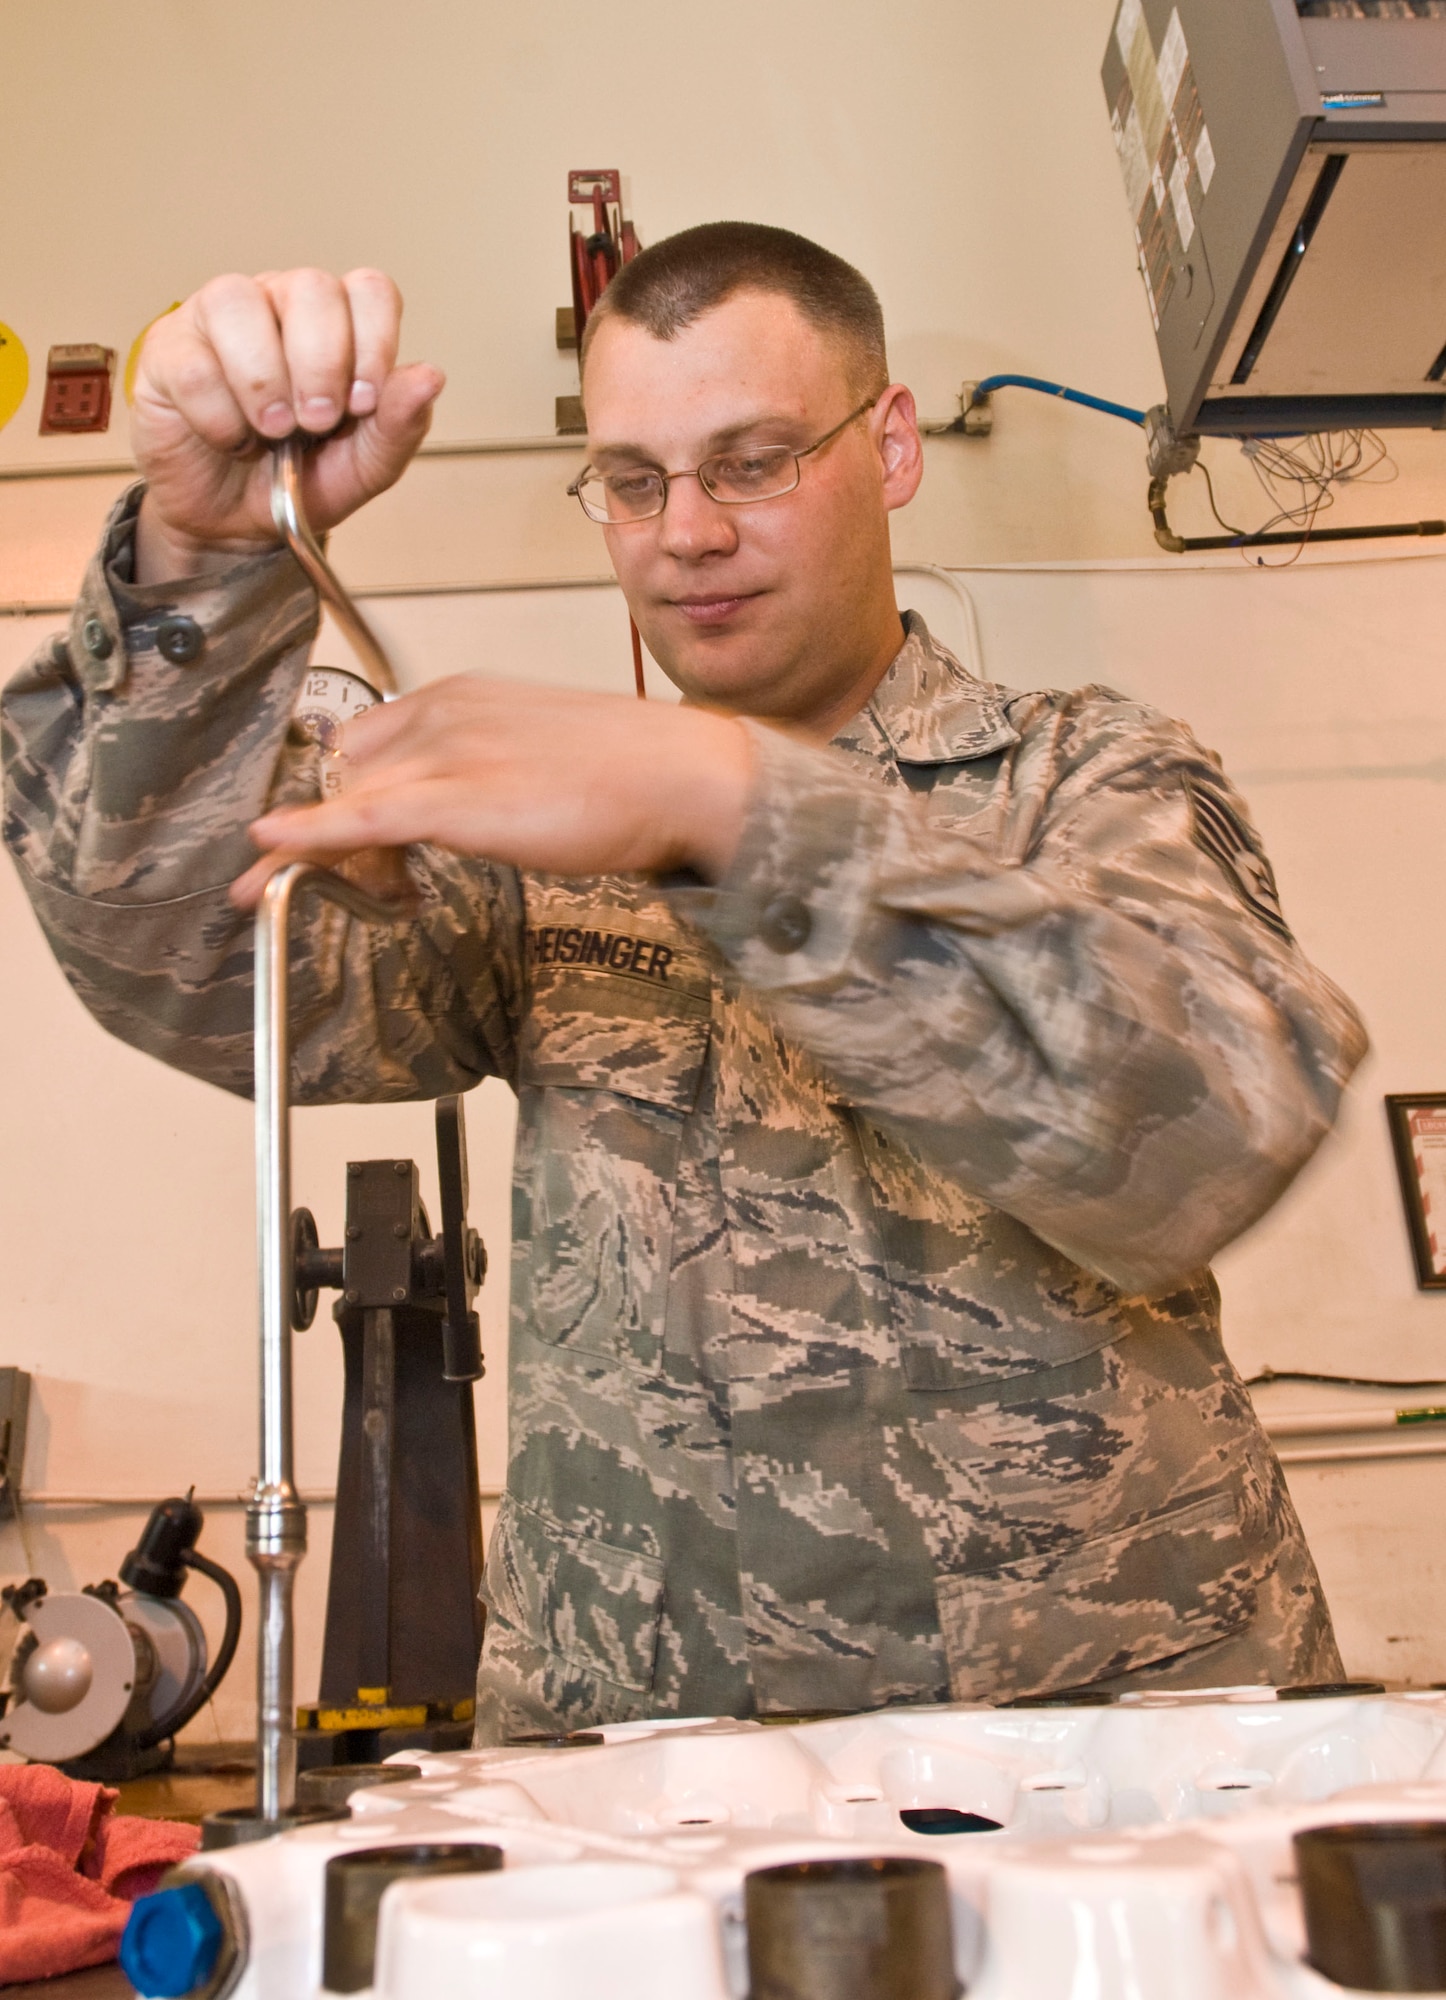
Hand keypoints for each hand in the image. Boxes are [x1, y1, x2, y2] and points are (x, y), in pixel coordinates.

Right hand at [131, 268, 443, 582]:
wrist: (236, 525)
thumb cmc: (299, 480)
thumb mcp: (364, 467)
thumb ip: (398, 425)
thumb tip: (430, 378)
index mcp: (336, 325)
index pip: (369, 290)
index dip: (373, 342)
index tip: (364, 403)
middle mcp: (278, 306)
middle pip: (310, 288)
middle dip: (321, 364)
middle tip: (317, 422)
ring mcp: (219, 321)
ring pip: (238, 303)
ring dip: (264, 380)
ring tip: (271, 430)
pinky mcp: (169, 352)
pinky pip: (193, 363)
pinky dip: (219, 416)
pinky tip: (230, 439)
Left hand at [229, 678, 755, 907]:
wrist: (682, 774)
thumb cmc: (633, 772)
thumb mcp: (541, 754)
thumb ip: (490, 768)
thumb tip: (475, 804)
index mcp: (461, 695)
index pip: (368, 741)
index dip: (349, 795)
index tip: (351, 839)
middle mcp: (440, 712)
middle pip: (345, 771)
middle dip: (332, 829)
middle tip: (354, 882)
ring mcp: (444, 752)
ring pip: (346, 800)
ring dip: (319, 851)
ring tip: (314, 893)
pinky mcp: (453, 799)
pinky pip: (358, 820)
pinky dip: (306, 837)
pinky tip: (271, 852)